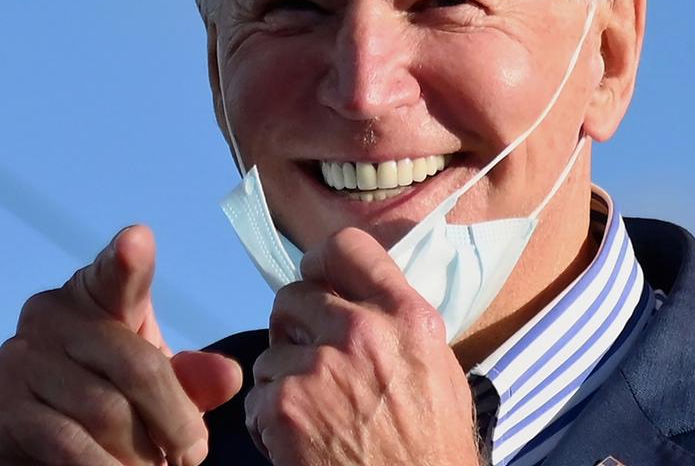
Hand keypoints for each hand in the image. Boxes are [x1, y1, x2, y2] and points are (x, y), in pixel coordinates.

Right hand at [0, 225, 242, 465]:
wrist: (34, 454)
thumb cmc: (105, 407)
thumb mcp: (157, 391)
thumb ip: (190, 381)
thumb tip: (227, 376)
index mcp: (94, 296)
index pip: (115, 275)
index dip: (127, 260)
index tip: (138, 240)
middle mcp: (49, 314)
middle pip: (137, 366)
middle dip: (175, 421)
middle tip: (191, 454)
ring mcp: (18, 359)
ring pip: (106, 413)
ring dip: (141, 455)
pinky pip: (68, 444)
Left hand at [245, 228, 479, 465]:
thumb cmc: (433, 449)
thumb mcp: (438, 370)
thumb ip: (397, 324)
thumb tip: (360, 298)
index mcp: (404, 317)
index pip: (346, 248)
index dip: (321, 264)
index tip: (317, 282)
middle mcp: (361, 331)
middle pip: (293, 297)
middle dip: (295, 329)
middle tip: (310, 361)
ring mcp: (318, 368)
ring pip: (270, 353)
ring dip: (283, 382)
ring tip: (314, 415)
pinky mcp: (284, 407)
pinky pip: (257, 399)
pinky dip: (270, 423)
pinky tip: (299, 442)